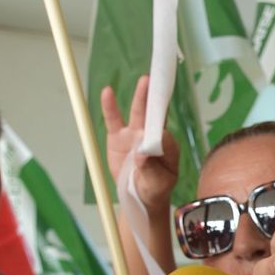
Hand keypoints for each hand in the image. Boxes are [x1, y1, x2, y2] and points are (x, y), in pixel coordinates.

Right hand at [102, 74, 181, 209]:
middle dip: (158, 99)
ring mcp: (135, 134)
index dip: (158, 134)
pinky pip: (113, 120)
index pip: (164, 136)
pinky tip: (108, 92)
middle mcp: (152, 136)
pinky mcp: (118, 137)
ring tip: (145, 81)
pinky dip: (110, 106)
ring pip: (138, 113)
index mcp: (167, 147)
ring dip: (142, 97)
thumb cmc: (154, 188)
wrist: (139, 194)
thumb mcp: (156, 184)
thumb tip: (141, 155)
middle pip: (156, 115)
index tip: (149, 139)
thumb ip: (150, 170)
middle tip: (159, 83)